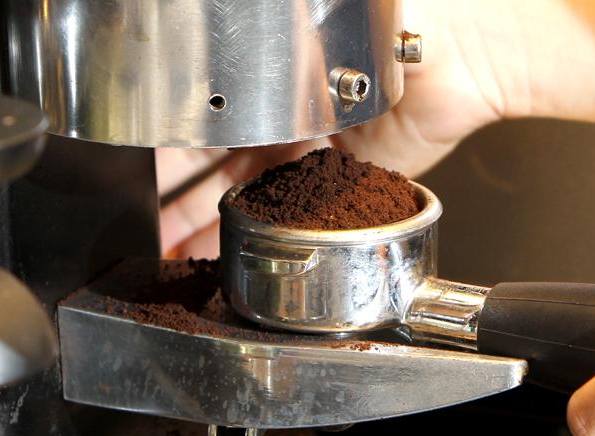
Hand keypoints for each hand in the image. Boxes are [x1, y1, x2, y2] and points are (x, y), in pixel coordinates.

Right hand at [157, 0, 518, 258]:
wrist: (464, 58)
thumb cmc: (396, 19)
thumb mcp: (317, 9)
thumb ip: (274, 25)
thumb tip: (214, 14)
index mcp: (269, 73)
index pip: (202, 106)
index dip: (164, 132)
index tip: (130, 153)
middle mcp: (283, 114)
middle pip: (214, 159)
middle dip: (174, 189)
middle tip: (141, 216)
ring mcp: (311, 153)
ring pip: (243, 195)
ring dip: (203, 221)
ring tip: (165, 248)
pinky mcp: (341, 186)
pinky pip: (288, 216)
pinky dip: (253, 236)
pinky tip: (220, 252)